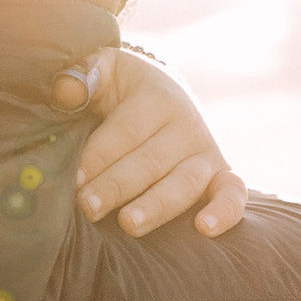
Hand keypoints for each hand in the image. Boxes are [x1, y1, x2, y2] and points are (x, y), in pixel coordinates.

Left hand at [56, 47, 246, 238]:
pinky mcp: (222, 174)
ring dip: (156, 206)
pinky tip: (204, 229)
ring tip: (128, 224)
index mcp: (157, 97)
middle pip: (151, 161)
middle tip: (88, 207)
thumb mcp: (104, 71)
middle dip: (117, 186)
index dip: (97, 157)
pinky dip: (225, 211)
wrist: (165, 94)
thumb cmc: (123, 89)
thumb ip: (83, 75)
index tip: (72, 179)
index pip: (125, 132)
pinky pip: (232, 194)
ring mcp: (207, 152)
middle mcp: (187, 124)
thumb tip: (67, 89)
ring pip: (185, 183)